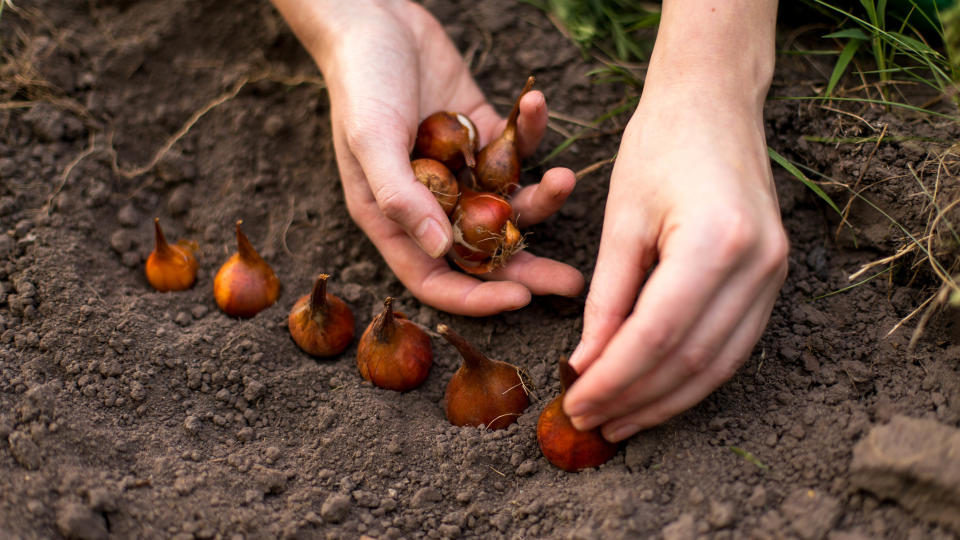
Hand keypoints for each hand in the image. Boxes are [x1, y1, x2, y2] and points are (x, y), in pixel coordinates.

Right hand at [273, 0, 583, 314]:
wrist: (374, 15)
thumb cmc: (360, 79)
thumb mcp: (370, 138)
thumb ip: (400, 196)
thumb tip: (436, 248)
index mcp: (394, 217)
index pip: (436, 277)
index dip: (476, 297)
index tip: (521, 299)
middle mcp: (429, 201)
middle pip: (482, 251)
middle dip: (528, 268)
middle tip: (572, 283)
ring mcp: (459, 169)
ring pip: (508, 203)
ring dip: (541, 197)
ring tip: (565, 179)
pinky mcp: (481, 133)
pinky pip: (515, 147)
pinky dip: (529, 130)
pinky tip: (534, 102)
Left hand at [562, 82, 788, 441]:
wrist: (714, 103)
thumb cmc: (658, 146)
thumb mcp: (621, 220)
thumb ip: (607, 298)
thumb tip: (587, 365)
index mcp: (716, 242)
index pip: (656, 336)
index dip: (613, 379)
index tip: (575, 403)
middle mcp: (757, 265)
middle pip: (690, 360)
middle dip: (635, 400)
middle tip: (590, 423)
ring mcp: (774, 275)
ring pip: (717, 365)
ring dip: (665, 401)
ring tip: (619, 422)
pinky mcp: (774, 279)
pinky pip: (733, 347)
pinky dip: (692, 377)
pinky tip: (656, 393)